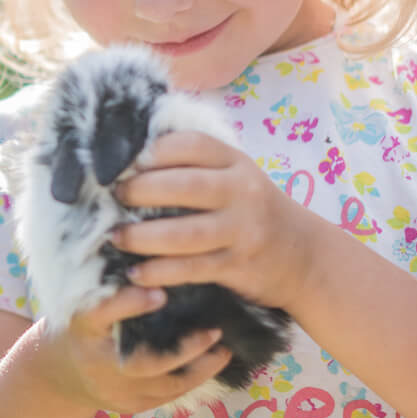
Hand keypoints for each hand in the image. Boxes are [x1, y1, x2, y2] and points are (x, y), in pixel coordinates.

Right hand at [33, 283, 234, 413]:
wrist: (60, 373)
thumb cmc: (82, 324)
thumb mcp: (86, 300)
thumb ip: (114, 285)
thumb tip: (154, 253)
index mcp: (82, 327)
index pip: (101, 313)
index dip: (129, 304)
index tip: (159, 292)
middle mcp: (96, 362)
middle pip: (142, 363)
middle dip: (184, 350)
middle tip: (214, 331)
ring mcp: (114, 390)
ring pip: (163, 385)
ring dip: (200, 368)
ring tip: (223, 349)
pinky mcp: (130, 406)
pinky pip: (167, 396)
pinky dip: (193, 380)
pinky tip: (212, 363)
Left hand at [110, 130, 322, 311]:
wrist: (303, 254)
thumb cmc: (251, 208)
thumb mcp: (233, 176)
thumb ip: (194, 166)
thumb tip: (129, 159)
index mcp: (236, 162)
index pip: (193, 144)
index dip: (155, 150)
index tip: (125, 160)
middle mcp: (243, 191)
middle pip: (186, 186)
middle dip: (142, 191)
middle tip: (113, 197)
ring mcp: (243, 230)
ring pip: (186, 233)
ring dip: (143, 237)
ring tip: (115, 237)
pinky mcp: (238, 265)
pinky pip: (192, 268)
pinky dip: (160, 272)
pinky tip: (136, 273)